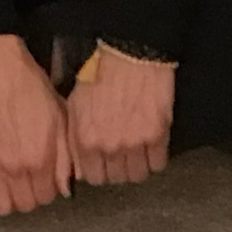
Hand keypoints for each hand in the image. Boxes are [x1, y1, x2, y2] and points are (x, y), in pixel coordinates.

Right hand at [0, 37, 71, 215]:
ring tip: (10, 186)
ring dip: (8, 201)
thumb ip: (66, 157)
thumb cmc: (31, 88)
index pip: (48, 197)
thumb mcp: (60, 118)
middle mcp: (17, 169)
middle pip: (26, 205)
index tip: (44, 178)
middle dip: (31, 195)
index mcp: (42, 159)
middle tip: (28, 180)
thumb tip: (66, 189)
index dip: (48, 188)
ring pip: (2, 208)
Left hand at [66, 49, 175, 187]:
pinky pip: (158, 164)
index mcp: (86, 141)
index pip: (94, 178)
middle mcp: (108, 147)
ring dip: (138, 165)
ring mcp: (134, 144)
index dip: (100, 169)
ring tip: (138, 149)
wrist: (128, 52)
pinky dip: (156, 158)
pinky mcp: (157, 136)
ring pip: (138, 175)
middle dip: (118, 167)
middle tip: (123, 152)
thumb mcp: (75, 105)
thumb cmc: (100, 72)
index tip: (105, 161)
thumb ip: (74, 139)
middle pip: (117, 179)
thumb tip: (77, 168)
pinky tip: (152, 144)